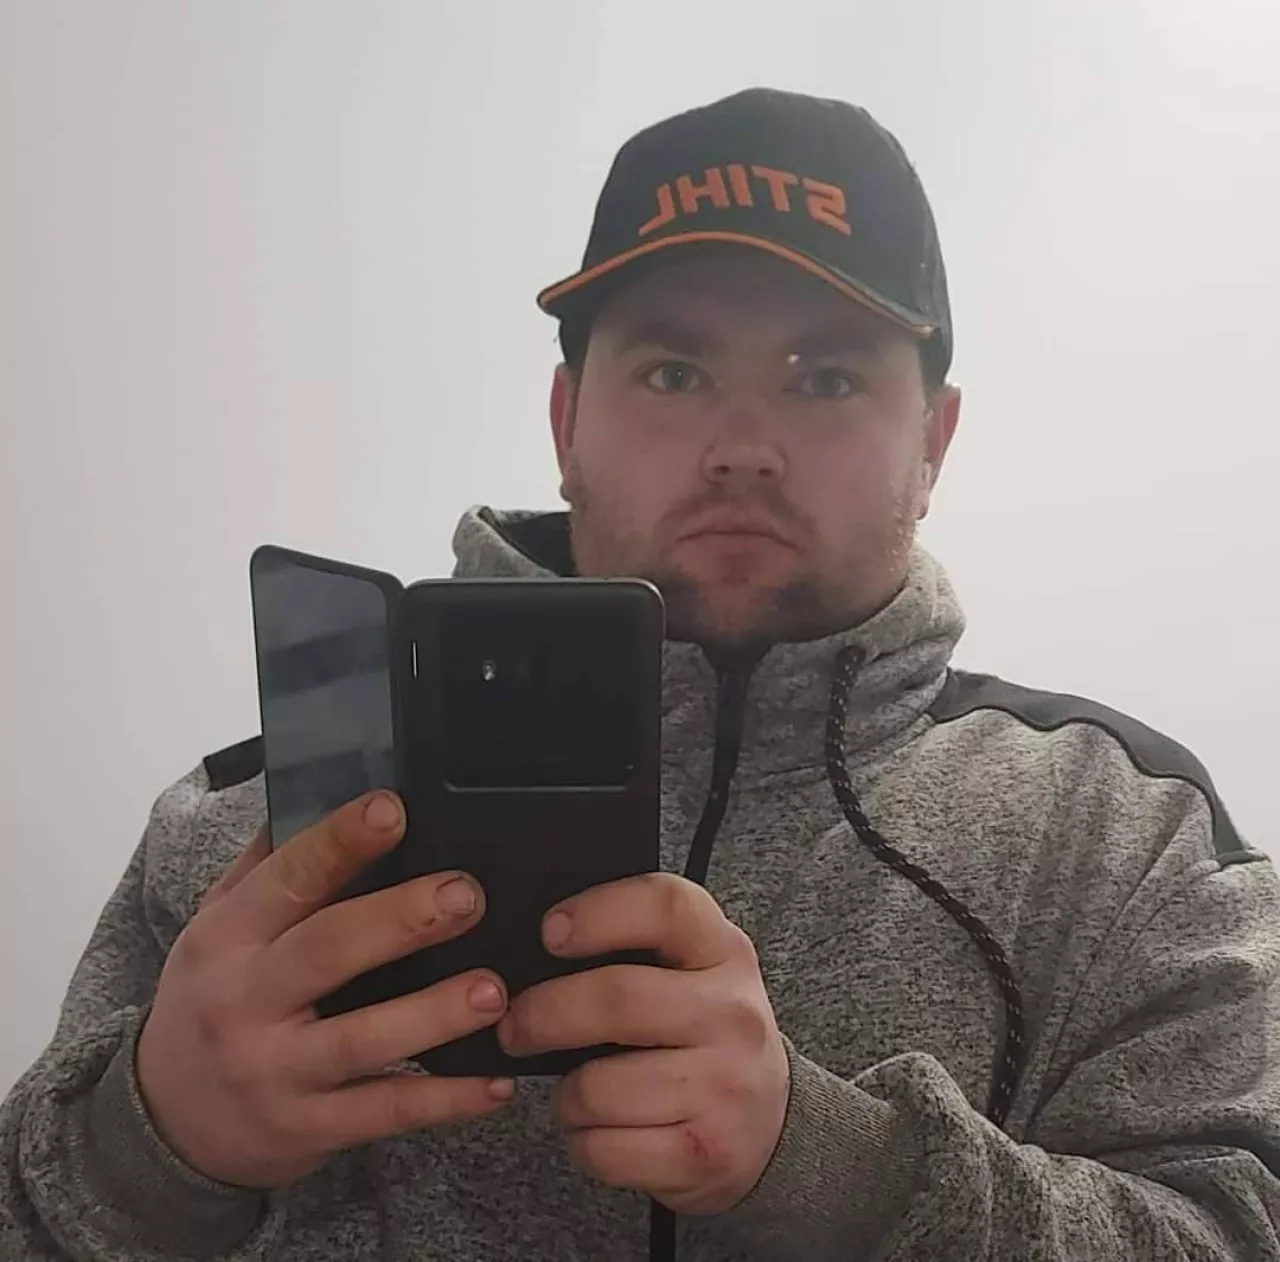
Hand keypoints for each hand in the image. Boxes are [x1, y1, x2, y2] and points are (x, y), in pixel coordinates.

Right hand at [137, 791, 511, 1188]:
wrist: (167, 1121)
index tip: (392, 809)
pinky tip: (495, 1082)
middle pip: (328, 950)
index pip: (286, 878)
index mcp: (228, 935)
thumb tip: (323, 784)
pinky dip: (444, 1101)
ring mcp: (275, 1071)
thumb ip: (269, 863)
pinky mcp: (306, 1128)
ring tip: (493, 991)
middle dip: (401, 920)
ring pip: (361, 1041)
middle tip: (466, 894)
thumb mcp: (220, 925)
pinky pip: (382, 1113)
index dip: (338, 842)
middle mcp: (245, 1000)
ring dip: (432, 1015)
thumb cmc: (215, 998)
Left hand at [497, 873, 788, 1214]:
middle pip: (616, 999)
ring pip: (597, 1087)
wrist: (773, 1123)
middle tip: (516, 1025)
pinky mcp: (705, 1154)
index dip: (598, 912)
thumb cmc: (708, 1033)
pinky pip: (603, 1149)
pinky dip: (584, 1142)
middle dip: (543, 1015)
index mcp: (724, 951)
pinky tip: (603, 1129)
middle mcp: (731, 1013)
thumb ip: (636, 946)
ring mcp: (723, 1087)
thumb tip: (541, 945)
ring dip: (566, 1095)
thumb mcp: (695, 969)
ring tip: (580, 1090)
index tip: (550, 932)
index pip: (665, 905)